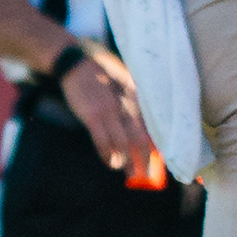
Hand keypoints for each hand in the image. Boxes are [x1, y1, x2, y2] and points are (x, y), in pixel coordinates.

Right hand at [57, 42, 156, 176]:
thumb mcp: (125, 78)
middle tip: (146, 175)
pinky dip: (107, 154)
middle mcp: (125, 104)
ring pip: (122, 142)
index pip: (151, 125)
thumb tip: (146, 120)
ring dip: (127, 161)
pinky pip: (101, 140)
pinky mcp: (91, 115)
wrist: (77, 62)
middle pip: (139, 137)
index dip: (156, 144)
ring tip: (131, 174)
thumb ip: (135, 98)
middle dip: (144, 159)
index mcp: (136, 95)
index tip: (159, 159)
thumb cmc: (102, 71)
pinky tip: (111, 163)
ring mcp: (108, 111)